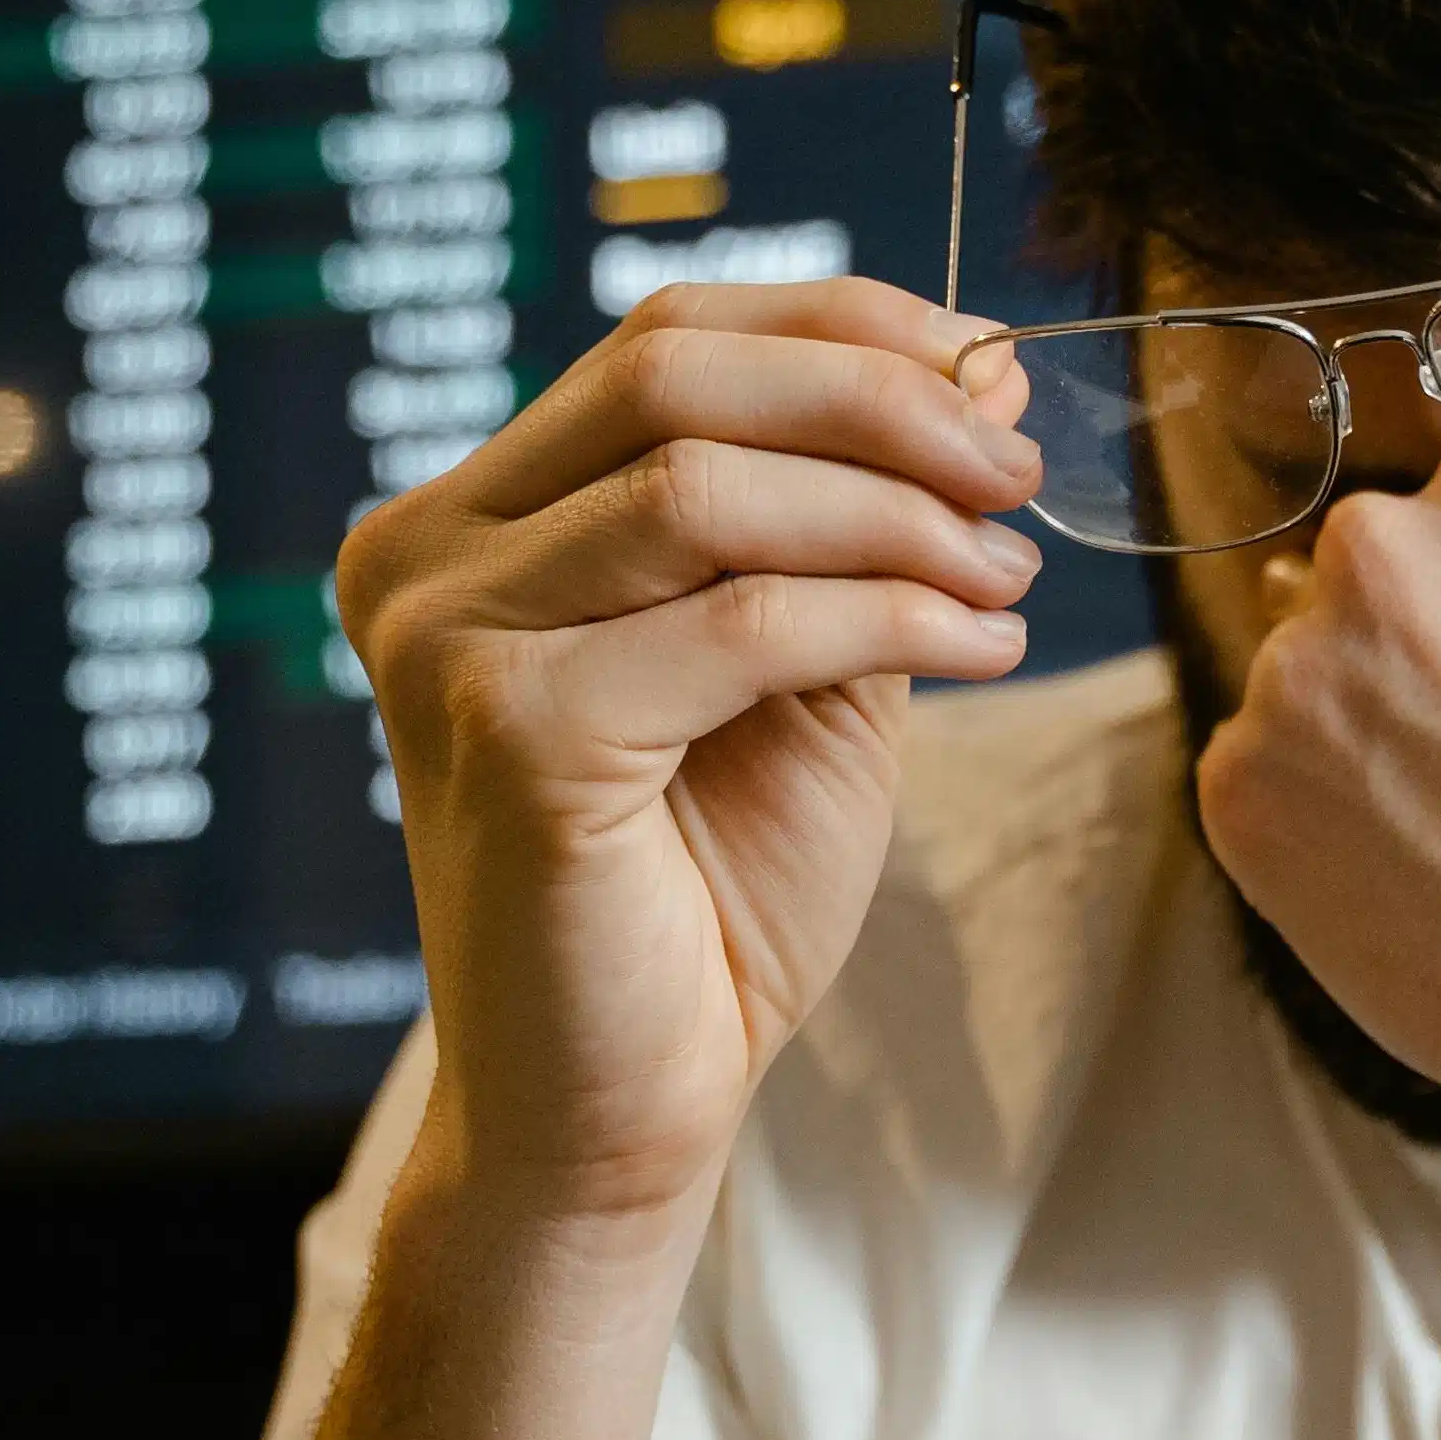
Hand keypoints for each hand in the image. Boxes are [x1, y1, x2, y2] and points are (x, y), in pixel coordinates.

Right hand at [334, 278, 1040, 1223]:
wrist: (622, 1110)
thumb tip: (977, 369)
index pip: (659, 341)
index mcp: (471, 523)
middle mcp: (425, 560)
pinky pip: (741, 625)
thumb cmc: (705, 898)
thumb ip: (853, 524)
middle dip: (878, 403)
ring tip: (1009, 574)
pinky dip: (890, 619)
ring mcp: (449, 641)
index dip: (839, 329)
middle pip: (668, 376)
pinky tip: (982, 649)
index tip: (985, 376)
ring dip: (898, 516)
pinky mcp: (512, 733)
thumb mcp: (800, 669)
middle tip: (1015, 473)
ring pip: (708, 491)